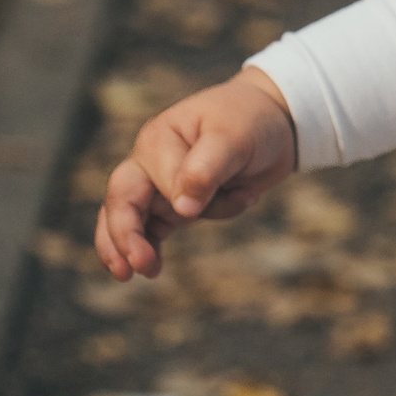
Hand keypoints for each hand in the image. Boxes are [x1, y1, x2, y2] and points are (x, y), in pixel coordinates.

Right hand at [93, 66, 297, 280]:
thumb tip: (182, 209)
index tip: (194, 211)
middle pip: (121, 200)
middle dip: (123, 235)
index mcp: (159, 139)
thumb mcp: (234, 137)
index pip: (153, 178)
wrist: (275, 123)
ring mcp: (160, 185)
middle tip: (136, 266)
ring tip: (135, 273)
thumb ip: (206, 169)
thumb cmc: (251, 121)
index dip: (172, 198)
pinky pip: (152, 229)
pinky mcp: (175, 205)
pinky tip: (155, 269)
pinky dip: (152, 247)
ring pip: (131, 220)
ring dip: (128, 247)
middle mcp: (150, 162)